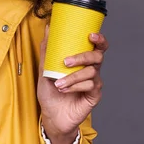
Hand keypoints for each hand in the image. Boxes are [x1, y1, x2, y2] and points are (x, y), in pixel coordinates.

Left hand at [37, 25, 108, 143]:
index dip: (99, 39)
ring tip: (58, 83)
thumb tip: (48, 28)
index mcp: (83, 61)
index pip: (97, 47)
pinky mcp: (94, 95)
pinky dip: (75, 86)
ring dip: (72, 77)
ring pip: (91, 72)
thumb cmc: (50, 92)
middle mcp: (91, 70)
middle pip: (97, 56)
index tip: (91, 35)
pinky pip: (90, 86)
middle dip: (82, 57)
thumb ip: (47, 50)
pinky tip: (64, 90)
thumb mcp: (44, 69)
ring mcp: (94, 83)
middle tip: (66, 62)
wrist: (51, 115)